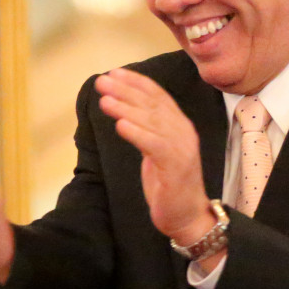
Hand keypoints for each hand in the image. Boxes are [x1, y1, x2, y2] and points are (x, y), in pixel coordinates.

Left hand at [95, 69, 214, 245]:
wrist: (186, 215)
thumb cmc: (168, 182)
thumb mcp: (155, 150)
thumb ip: (145, 129)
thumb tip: (123, 111)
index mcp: (178, 125)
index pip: (157, 96)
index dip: (136, 83)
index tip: (114, 73)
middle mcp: (182, 131)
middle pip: (152, 105)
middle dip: (126, 91)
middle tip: (102, 81)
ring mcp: (182, 148)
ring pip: (152, 122)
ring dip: (127, 108)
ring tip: (105, 100)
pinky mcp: (176, 166)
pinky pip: (155, 145)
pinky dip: (138, 133)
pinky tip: (120, 125)